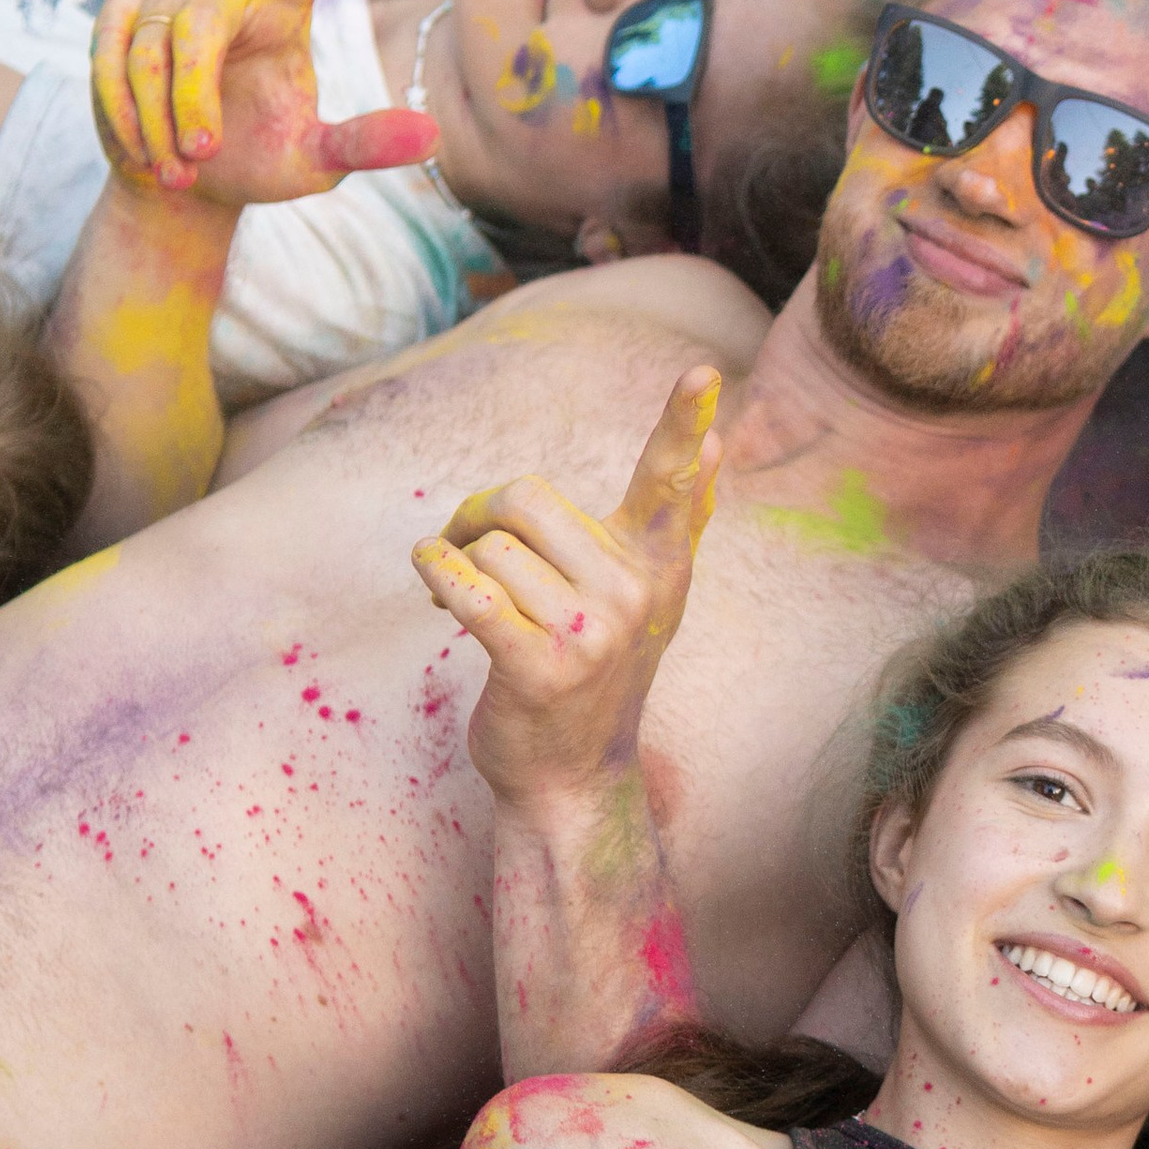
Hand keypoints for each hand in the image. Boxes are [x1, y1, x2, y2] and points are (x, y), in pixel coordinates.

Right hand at [89, 0, 439, 209]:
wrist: (183, 182)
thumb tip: (433, 137)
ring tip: (178, 167)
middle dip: (193, 99)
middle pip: (200, 26)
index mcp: (284, 15)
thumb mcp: (315, 163)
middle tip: (201, 154)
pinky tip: (141, 147)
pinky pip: (109, 52)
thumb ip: (365, 144)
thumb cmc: (257, 162)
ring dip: (157, 120)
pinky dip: (121, 110)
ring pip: (149, 50)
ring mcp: (171, 2)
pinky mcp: (121, 17)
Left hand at [413, 367, 723, 804]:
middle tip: (470, 542)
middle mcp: (634, 593)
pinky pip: (467, 587)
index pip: (673, 481)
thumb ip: (680, 520)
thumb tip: (719, 443)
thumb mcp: (653, 597)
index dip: (685, 423)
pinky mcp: (538, 667)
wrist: (572, 775)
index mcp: (660, 564)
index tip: (704, 373)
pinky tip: (430, 578)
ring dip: (456, 559)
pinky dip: (434, 572)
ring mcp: (590, 633)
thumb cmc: (599, 670)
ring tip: (462, 590)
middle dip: (479, 514)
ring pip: (489, 546)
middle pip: (525, 496)